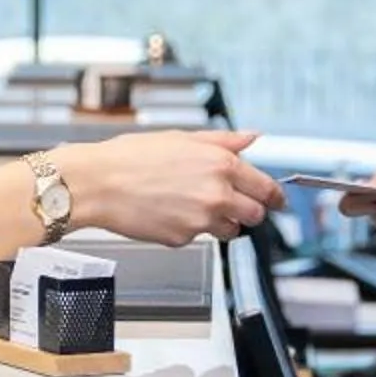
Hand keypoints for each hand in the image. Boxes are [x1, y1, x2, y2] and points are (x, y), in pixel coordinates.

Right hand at [58, 130, 285, 246]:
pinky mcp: (184, 238)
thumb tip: (250, 137)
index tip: (278, 201)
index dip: (275, 196)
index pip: (266, 187)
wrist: (98, 183)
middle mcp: (217, 193)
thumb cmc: (131, 158)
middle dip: (250, 211)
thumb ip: (223, 140)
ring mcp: (201, 219)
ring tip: (194, 206)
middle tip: (235, 205)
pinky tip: (170, 212)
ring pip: (230, 230)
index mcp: (221, 164)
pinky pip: (198, 237)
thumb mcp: (182, 137)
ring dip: (222, 222)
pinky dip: (190, 228)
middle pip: (255, 215)